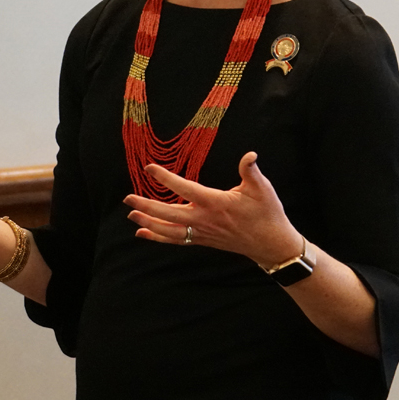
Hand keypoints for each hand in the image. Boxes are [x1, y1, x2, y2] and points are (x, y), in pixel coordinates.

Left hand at [123, 152, 303, 266]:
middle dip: (147, 207)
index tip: (149, 168)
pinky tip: (143, 233)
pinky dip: (158, 237)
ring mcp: (202, 232)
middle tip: (128, 199)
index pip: (185, 189)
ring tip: (131, 215)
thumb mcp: (262, 189)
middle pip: (170, 214)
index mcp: (216, 203)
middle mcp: (205, 219)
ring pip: (170, 230)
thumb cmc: (267, 214)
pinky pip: (176, 240)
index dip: (166, 179)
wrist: (271, 244)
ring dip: (149, 223)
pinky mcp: (203, 240)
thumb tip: (250, 155)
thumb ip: (251, 171)